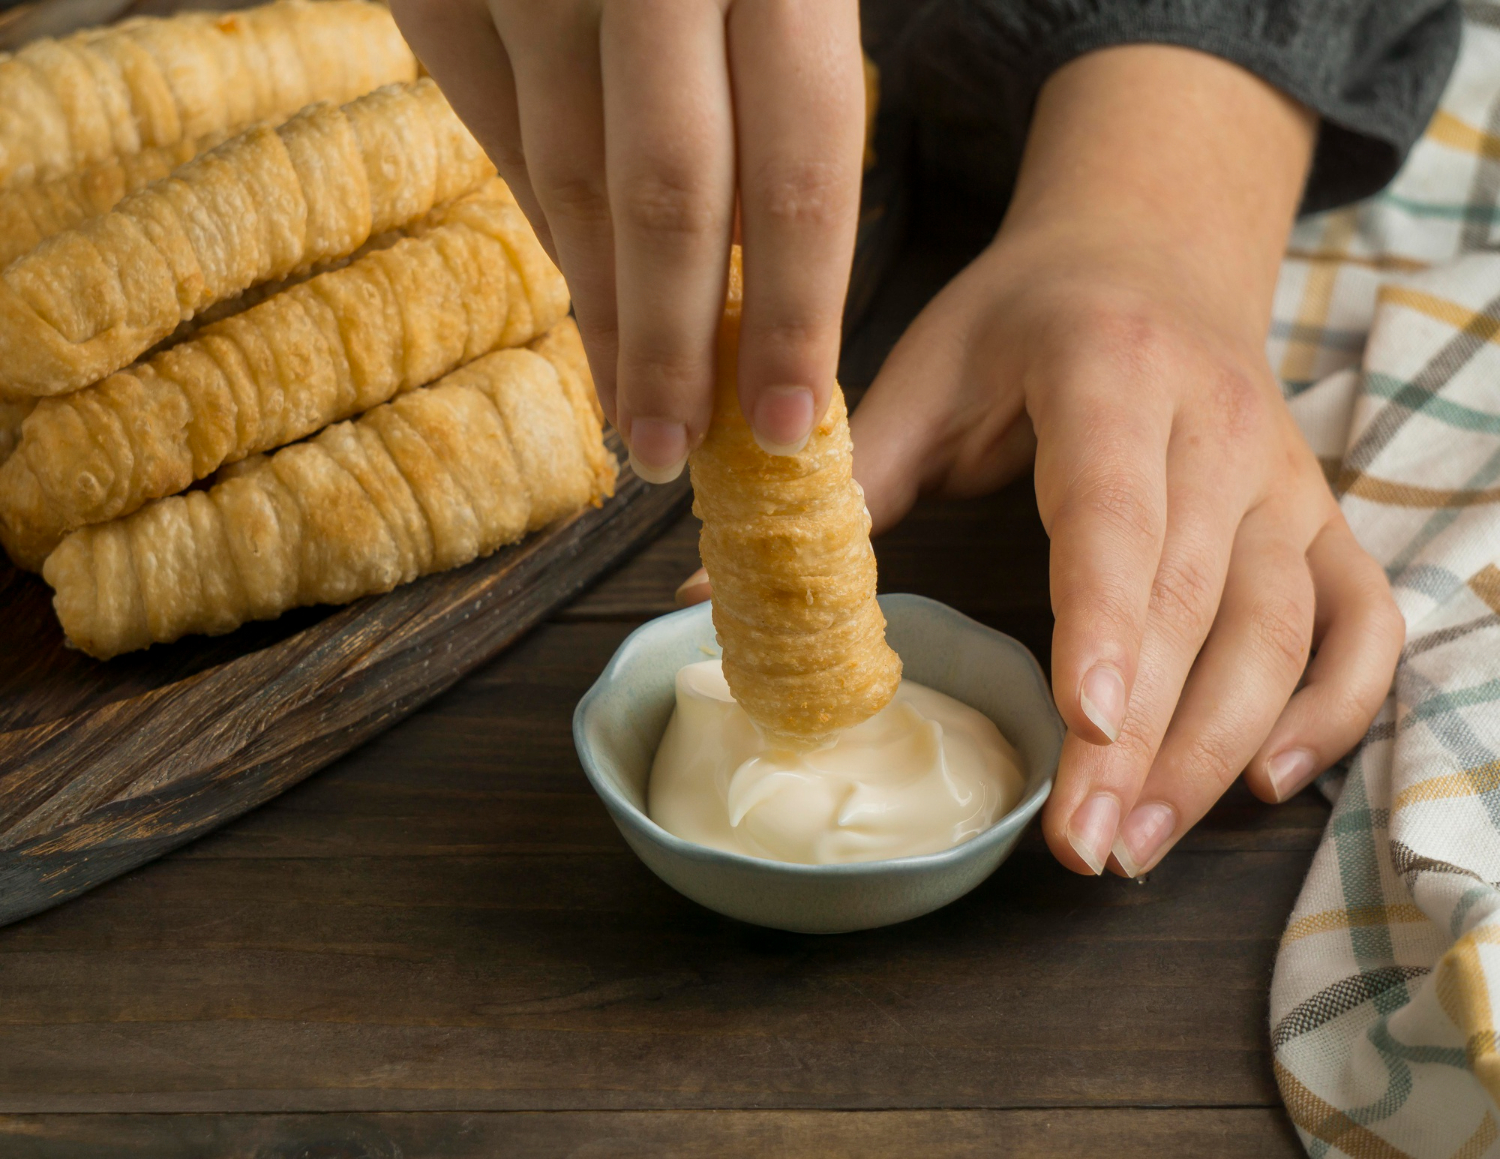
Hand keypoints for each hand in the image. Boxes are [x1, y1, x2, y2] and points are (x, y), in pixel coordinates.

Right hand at [389, 0, 865, 480]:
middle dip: (672, 347)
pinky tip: (579, 288)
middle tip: (673, 452)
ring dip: (602, 311)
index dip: (792, 317)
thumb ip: (782, 88)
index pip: (798, 175)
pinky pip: (492, 127)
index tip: (786, 426)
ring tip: (629, 406)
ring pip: (567, 177)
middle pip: (669, 199)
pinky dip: (541, 220)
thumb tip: (765, 274)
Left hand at [850, 46, 1403, 875]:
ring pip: (1282, 627)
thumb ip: (842, 485)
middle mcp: (1217, 427)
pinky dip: (1334, 707)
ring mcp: (1283, 479)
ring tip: (1138, 843)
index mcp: (1107, 374)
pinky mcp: (1317, 518)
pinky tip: (1265, 780)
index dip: (1102, 615)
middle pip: (1195, 595)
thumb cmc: (1023, 319)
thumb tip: (714, 599)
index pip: (1114, 506)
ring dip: (1218, 747)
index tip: (1084, 723)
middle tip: (1081, 844)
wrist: (1153, 248)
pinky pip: (1361, 622)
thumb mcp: (927, 372)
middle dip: (1142, 734)